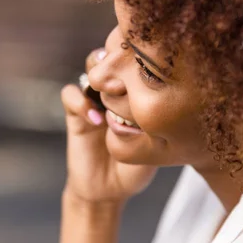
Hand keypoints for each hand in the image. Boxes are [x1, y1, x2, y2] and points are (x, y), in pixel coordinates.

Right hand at [60, 48, 156, 203]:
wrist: (110, 190)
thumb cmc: (138, 167)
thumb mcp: (157, 144)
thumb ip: (159, 121)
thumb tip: (171, 99)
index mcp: (137, 92)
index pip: (140, 58)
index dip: (145, 56)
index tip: (155, 69)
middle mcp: (116, 90)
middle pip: (116, 51)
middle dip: (123, 58)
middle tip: (132, 77)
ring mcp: (95, 99)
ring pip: (93, 65)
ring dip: (102, 74)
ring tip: (114, 94)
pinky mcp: (75, 115)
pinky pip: (71, 94)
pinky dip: (81, 102)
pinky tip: (97, 121)